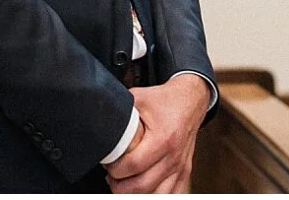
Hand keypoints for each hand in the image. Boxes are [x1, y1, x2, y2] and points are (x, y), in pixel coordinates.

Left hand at [105, 74, 210, 193]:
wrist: (191, 101)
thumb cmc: (165, 101)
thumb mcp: (139, 98)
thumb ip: (118, 110)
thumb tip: (97, 118)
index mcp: (163, 138)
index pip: (134, 165)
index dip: (115, 169)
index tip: (108, 164)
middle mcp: (173, 157)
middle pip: (142, 187)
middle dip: (120, 186)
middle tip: (111, 177)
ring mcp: (180, 167)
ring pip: (156, 195)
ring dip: (136, 194)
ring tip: (125, 184)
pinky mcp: (184, 173)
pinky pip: (172, 195)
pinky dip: (155, 195)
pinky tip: (143, 189)